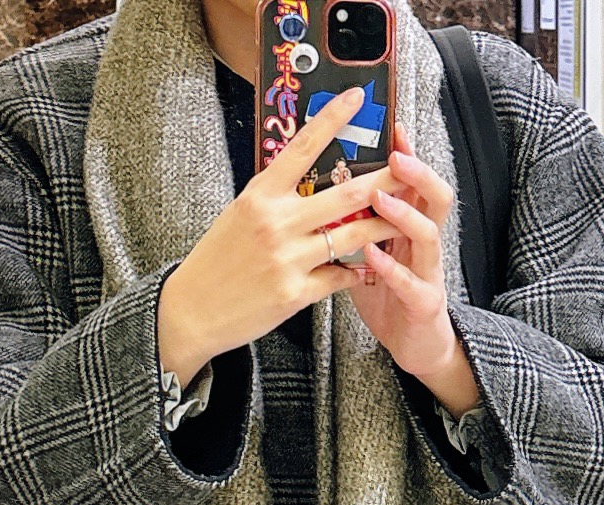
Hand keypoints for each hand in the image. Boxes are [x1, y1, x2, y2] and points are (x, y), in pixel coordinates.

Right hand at [157, 87, 404, 385]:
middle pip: (344, 195)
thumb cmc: (221, 259)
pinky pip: (339, 278)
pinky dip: (355, 273)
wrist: (193, 308)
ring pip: (352, 238)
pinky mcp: (295, 292)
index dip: (332, 119)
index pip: (302, 146)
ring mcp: (287, 257)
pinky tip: (364, 271)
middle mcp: (275, 221)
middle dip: (384, 183)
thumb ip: (277, 198)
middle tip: (410, 171)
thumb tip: (308, 179)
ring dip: (382, 230)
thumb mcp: (242, 214)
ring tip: (403, 223)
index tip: (358, 97)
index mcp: (260, 194)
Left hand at [348, 121, 479, 412]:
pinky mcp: (424, 305)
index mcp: (410, 228)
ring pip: (429, 236)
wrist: (415, 348)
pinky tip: (372, 257)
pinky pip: (410, 283)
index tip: (392, 126)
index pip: (413, 182)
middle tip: (395, 155)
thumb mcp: (370, 252)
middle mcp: (424, 245)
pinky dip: (391, 268)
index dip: (407, 153)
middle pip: (435, 198)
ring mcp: (428, 274)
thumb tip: (320, 186)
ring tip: (382, 199)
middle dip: (416, 174)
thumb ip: (354, 223)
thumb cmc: (388, 298)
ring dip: (404, 215)